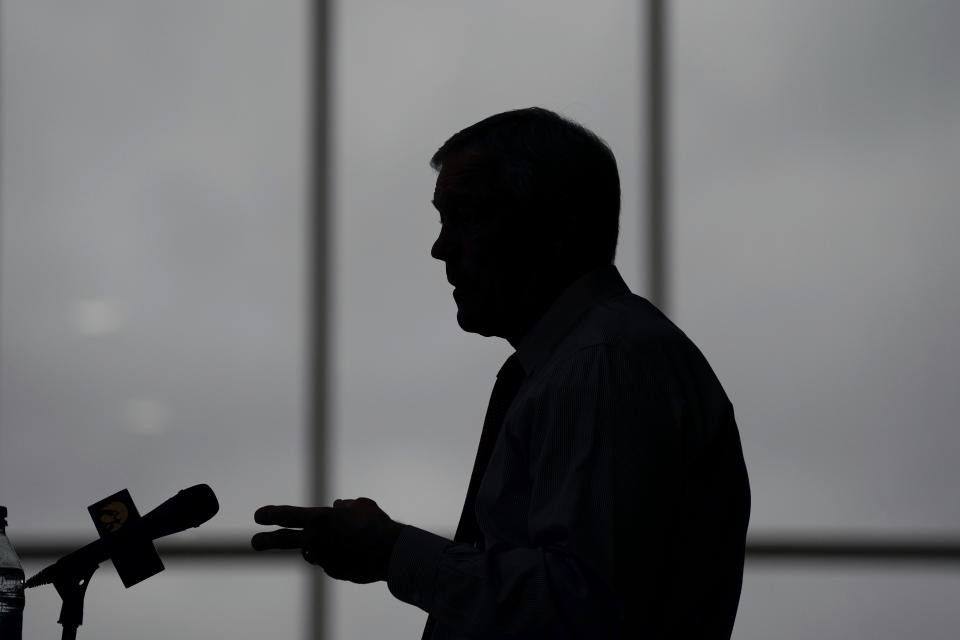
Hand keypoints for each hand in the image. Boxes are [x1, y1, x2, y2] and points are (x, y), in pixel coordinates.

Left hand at [251, 497, 403, 583]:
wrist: (390, 553)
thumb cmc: (376, 524)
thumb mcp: (361, 505)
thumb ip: (346, 505)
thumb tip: (338, 505)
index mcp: (319, 519)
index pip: (286, 516)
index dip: (270, 514)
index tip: (258, 516)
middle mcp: (315, 540)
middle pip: (283, 541)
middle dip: (265, 541)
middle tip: (254, 543)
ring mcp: (323, 559)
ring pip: (311, 552)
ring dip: (318, 547)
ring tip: (339, 541)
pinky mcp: (333, 573)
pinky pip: (330, 562)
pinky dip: (337, 557)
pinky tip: (354, 552)